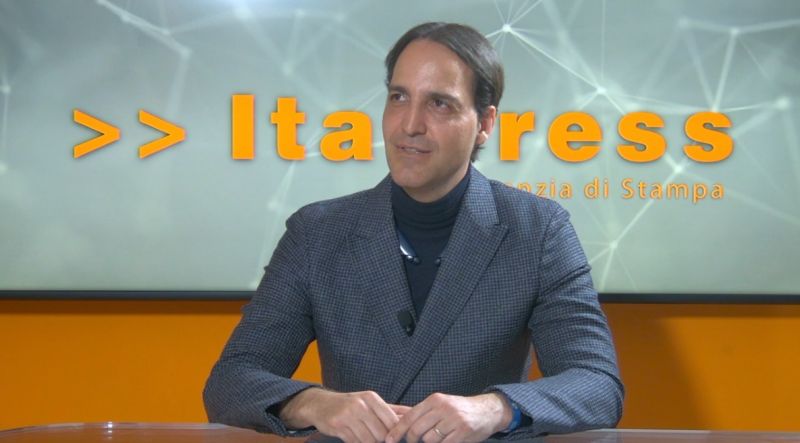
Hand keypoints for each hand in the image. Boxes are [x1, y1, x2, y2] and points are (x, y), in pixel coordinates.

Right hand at [279, 387, 410, 441]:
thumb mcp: (370, 402)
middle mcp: (360, 405)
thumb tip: (413, 413)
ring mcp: (348, 416)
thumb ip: (392, 409)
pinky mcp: (338, 426)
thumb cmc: (350, 404)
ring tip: (367, 438)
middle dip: (382, 441)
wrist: (320, 404)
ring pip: (368, 440)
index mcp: (371, 398)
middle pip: (381, 433)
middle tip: (379, 439)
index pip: (391, 421)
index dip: (395, 433)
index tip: (394, 438)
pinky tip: (356, 439)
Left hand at [385, 392, 511, 442]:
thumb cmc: (459, 410)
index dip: (397, 430)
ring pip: (429, 440)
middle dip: (412, 440)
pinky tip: (446, 441)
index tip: (388, 440)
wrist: (487, 411)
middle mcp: (443, 408)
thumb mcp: (440, 405)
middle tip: (414, 442)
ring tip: (438, 438)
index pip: (409, 416)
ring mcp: (454, 420)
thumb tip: (396, 420)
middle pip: (416, 430)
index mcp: (434, 400)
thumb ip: (421, 413)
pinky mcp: (463, 432)